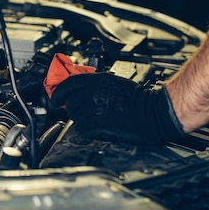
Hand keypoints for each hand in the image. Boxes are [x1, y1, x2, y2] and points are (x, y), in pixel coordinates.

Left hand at [51, 72, 184, 144]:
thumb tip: (78, 89)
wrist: (153, 112)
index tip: (55, 98)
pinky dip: (87, 130)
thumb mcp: (113, 81)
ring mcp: (92, 108)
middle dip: (73, 107)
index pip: (66, 84)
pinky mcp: (95, 124)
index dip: (58, 92)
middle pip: (68, 101)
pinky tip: (99, 127)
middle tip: (83, 111)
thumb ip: (94, 83)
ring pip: (74, 115)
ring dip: (81, 118)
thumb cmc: (138, 97)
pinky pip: (81, 128)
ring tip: (97, 118)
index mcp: (95, 79)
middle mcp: (90, 92)